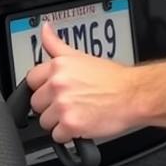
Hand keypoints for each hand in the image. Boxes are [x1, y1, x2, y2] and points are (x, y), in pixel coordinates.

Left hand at [25, 22, 139, 141]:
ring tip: (77, 114)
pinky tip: (80, 125)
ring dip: (58, 122)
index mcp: (58, 67)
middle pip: (36, 103)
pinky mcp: (70, 124)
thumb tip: (45, 28)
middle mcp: (58, 84)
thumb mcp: (82, 56)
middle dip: (50, 107)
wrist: (135, 95)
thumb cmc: (113, 79)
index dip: (42, 88)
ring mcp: (63, 105)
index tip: (51, 91)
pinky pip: (57, 136)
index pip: (31, 80)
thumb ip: (56, 45)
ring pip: (44, 121)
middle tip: (68, 104)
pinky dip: (68, 135)